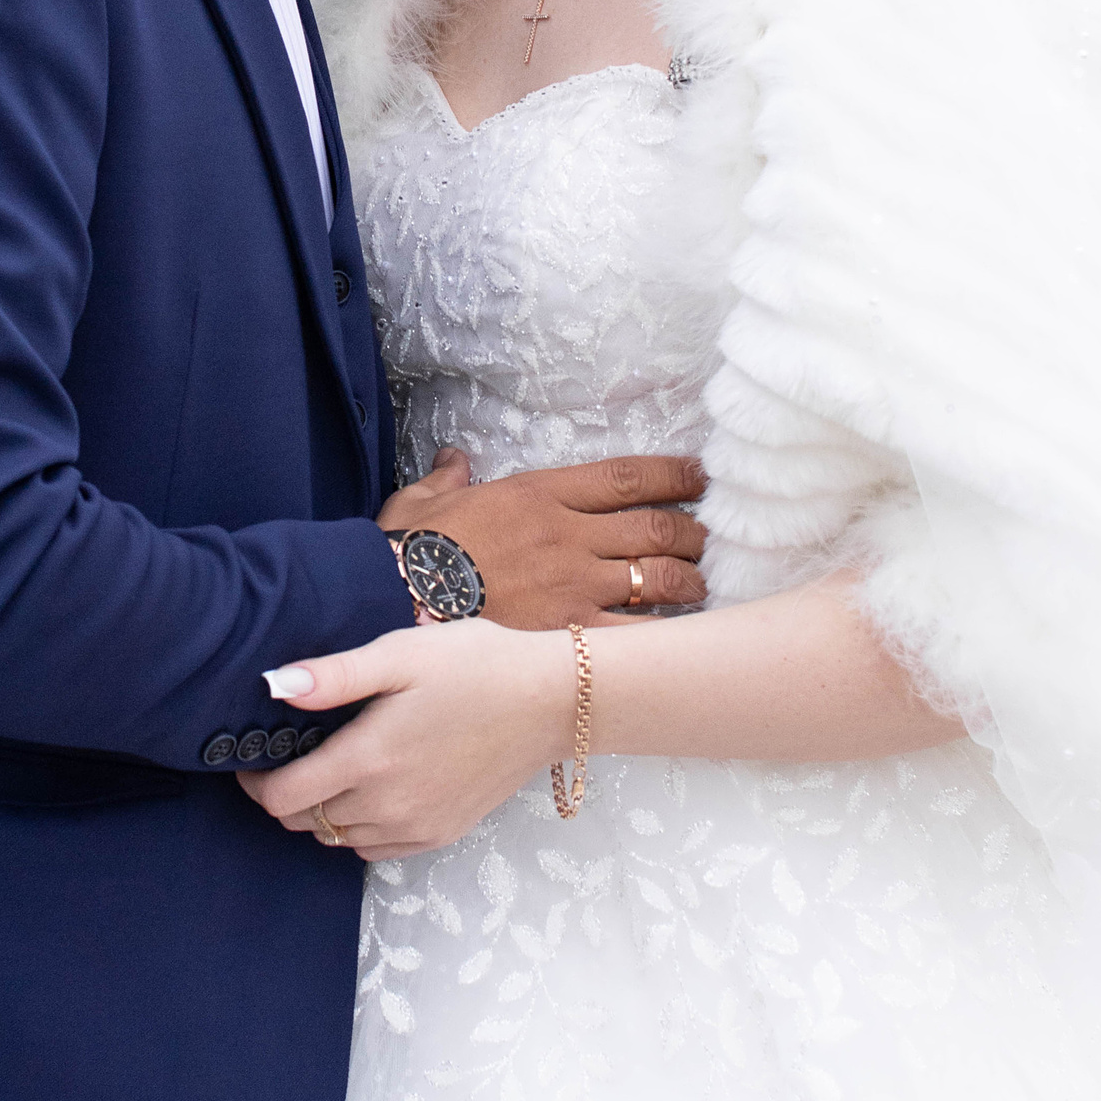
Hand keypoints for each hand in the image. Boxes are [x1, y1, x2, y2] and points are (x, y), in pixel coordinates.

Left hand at [242, 621, 569, 857]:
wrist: (551, 702)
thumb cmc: (476, 666)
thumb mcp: (401, 653)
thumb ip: (333, 676)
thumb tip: (273, 685)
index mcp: (368, 760)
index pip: (282, 798)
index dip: (254, 782)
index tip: (252, 758)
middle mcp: (387, 805)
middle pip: (305, 822)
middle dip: (285, 795)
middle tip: (291, 756)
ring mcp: (415, 826)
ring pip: (338, 838)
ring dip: (322, 812)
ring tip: (331, 768)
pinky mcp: (441, 834)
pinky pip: (375, 848)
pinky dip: (358, 829)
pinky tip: (371, 791)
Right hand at [380, 446, 705, 626]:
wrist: (391, 599)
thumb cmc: (406, 551)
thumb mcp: (424, 500)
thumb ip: (448, 477)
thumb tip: (454, 460)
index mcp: (539, 495)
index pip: (626, 477)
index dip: (674, 475)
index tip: (700, 478)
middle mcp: (568, 536)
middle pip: (656, 528)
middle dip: (692, 534)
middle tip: (708, 540)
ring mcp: (573, 586)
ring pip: (657, 579)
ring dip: (688, 582)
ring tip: (702, 587)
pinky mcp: (567, 634)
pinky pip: (633, 634)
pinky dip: (662, 635)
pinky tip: (679, 639)